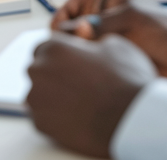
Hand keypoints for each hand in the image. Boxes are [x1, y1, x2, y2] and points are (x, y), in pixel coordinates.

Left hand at [27, 33, 156, 157]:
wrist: (130, 120)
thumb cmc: (125, 80)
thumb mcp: (115, 45)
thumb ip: (94, 42)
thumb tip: (92, 46)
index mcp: (53, 47)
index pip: (45, 47)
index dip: (61, 56)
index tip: (73, 64)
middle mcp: (38, 70)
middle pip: (39, 70)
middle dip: (54, 76)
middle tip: (78, 85)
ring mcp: (36, 99)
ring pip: (39, 95)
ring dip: (52, 97)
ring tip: (78, 103)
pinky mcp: (41, 124)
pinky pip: (43, 117)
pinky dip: (55, 117)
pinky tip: (76, 117)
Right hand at [52, 0, 166, 87]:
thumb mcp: (132, 19)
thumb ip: (99, 24)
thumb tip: (71, 30)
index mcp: (109, 2)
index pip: (74, 4)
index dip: (63, 16)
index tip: (58, 30)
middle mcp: (106, 22)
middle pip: (73, 28)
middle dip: (70, 37)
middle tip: (75, 46)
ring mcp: (110, 43)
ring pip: (81, 49)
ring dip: (79, 54)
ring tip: (85, 58)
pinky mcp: (114, 63)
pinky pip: (93, 66)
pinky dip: (89, 69)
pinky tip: (93, 70)